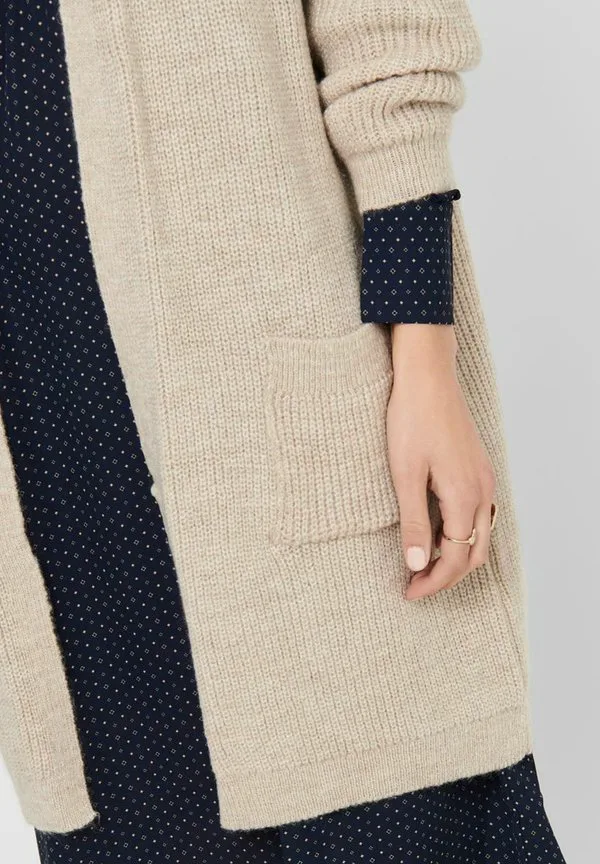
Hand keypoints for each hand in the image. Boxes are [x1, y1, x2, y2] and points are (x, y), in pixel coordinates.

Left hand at [386, 324, 495, 599]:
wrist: (428, 377)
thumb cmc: (412, 420)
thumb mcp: (405, 474)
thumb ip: (414, 521)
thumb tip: (416, 563)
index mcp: (465, 496)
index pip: (455, 558)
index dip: (433, 581)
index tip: (409, 592)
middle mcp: (482, 491)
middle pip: (473, 553)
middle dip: (446, 575)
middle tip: (415, 584)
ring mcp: (484, 478)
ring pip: (480, 535)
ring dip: (456, 555)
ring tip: (424, 563)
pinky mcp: (478, 468)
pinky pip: (479, 514)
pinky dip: (462, 534)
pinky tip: (438, 531)